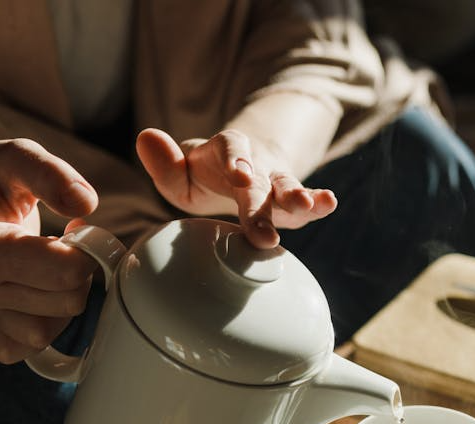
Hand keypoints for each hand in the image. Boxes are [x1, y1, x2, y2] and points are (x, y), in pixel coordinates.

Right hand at [0, 134, 98, 363]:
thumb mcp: (20, 157)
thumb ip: (53, 175)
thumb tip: (85, 204)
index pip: (65, 272)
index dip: (88, 251)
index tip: (79, 228)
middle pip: (69, 301)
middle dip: (82, 273)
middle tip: (69, 244)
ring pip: (58, 326)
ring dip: (70, 296)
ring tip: (56, 264)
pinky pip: (35, 345)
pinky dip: (54, 325)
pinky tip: (49, 294)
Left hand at [135, 128, 336, 247]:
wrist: (233, 176)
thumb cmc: (202, 178)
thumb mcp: (179, 173)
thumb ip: (164, 162)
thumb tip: (146, 138)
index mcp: (226, 151)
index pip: (232, 148)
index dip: (237, 161)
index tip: (241, 178)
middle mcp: (256, 164)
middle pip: (263, 181)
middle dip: (265, 206)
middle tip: (267, 234)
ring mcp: (274, 183)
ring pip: (288, 187)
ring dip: (301, 198)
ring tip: (314, 206)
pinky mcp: (288, 204)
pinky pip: (305, 205)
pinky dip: (318, 204)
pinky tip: (328, 204)